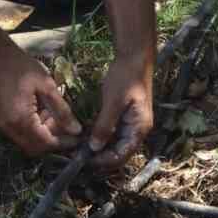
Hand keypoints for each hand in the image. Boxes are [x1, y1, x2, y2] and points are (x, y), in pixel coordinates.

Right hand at [0, 45, 82, 156]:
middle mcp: (8, 129)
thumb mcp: (46, 85)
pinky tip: (40, 112)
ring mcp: (0, 126)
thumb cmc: (21, 66)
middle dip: (53, 140)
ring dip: (42, 134)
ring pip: (26, 141)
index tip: (78, 138)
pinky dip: (32, 129)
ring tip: (54, 115)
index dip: (63, 142)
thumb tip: (76, 130)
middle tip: (67, 127)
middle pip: (35, 147)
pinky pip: (18, 133)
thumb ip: (62, 110)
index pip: (45, 142)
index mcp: (20, 120)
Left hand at [89, 53, 153, 170]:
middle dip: (100, 157)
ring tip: (80, 148)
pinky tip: (86, 136)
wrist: (134, 56)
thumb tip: (95, 148)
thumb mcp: (113, 101)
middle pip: (119, 153)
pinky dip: (101, 136)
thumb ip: (105, 125)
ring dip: (100, 147)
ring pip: (115, 144)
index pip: (122, 155)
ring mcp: (132, 123)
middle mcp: (137, 130)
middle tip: (78, 155)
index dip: (103, 161)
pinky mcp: (125, 116)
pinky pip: (113, 133)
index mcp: (139, 128)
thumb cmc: (126, 77)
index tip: (84, 160)